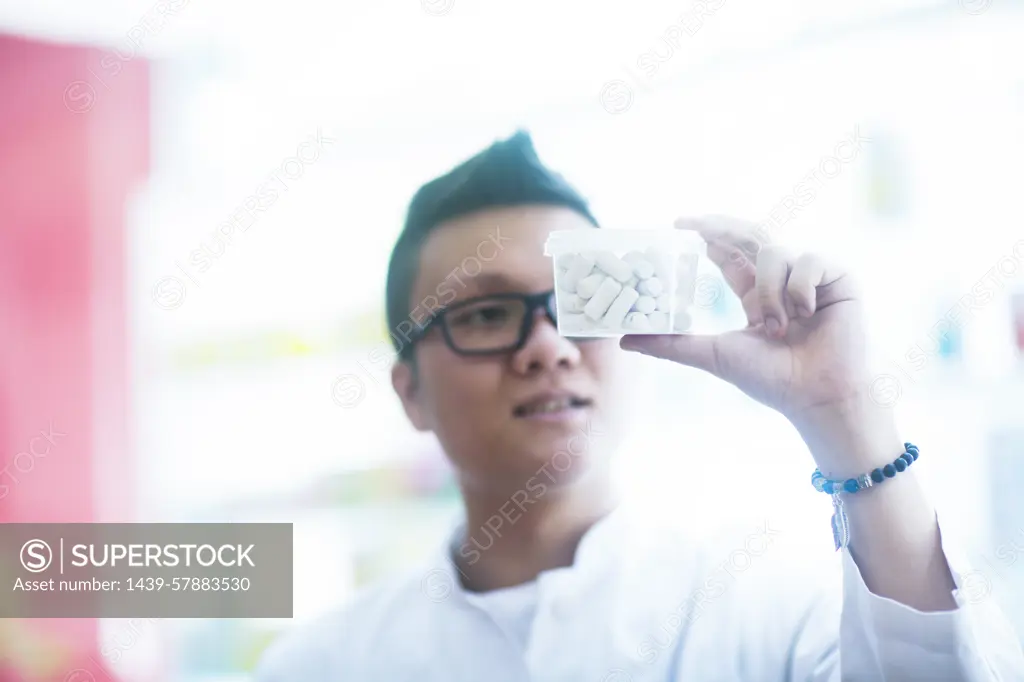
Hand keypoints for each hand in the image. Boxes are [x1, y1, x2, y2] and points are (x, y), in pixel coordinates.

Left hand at [621, 215, 872, 427]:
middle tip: (694, 223)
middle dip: (722, 227)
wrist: (818, 397)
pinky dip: (799, 288)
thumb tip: (624, 339)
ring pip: (774, 252)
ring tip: (778, 327)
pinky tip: (806, 316)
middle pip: (750, 236)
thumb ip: (670, 344)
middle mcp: (782, 282)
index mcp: (756, 296)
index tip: (680, 223)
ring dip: (768, 289)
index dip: (708, 234)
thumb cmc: (772, 380)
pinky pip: (808, 261)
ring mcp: (811, 279)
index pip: (729, 254)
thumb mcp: (713, 355)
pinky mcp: (839, 278)